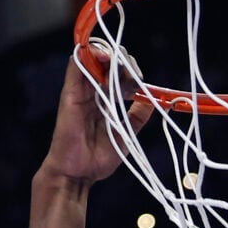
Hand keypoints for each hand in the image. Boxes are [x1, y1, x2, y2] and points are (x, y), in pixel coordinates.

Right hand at [41, 47, 149, 188]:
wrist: (79, 174)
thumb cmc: (98, 158)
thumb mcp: (126, 133)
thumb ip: (138, 116)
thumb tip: (156, 101)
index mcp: (106, 100)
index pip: (119, 73)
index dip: (132, 71)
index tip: (141, 84)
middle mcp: (93, 92)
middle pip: (109, 61)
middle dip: (125, 62)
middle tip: (134, 77)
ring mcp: (81, 90)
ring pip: (95, 57)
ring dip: (111, 55)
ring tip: (121, 66)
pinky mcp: (70, 92)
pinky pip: (77, 63)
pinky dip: (90, 54)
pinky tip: (104, 57)